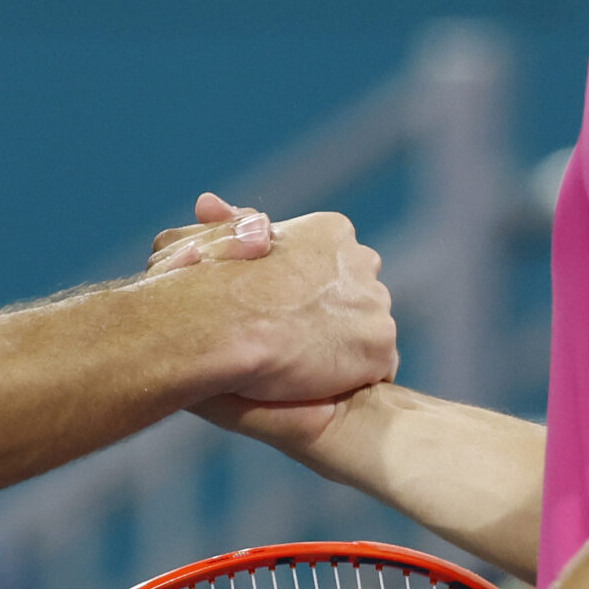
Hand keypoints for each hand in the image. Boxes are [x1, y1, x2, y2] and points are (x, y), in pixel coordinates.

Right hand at [150, 194, 367, 453]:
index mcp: (332, 230)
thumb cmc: (208, 281)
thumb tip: (207, 203)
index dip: (306, 291)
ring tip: (301, 364)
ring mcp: (376, 305)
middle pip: (357, 296)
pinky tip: (320, 385)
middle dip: (333, 315)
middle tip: (292, 338)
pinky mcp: (380, 347)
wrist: (221, 324)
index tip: (278, 308)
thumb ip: (226, 224)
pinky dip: (351, 380)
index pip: (335, 266)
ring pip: (367, 333)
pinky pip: (376, 370)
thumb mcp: (214, 239)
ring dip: (343, 348)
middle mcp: (364, 260)